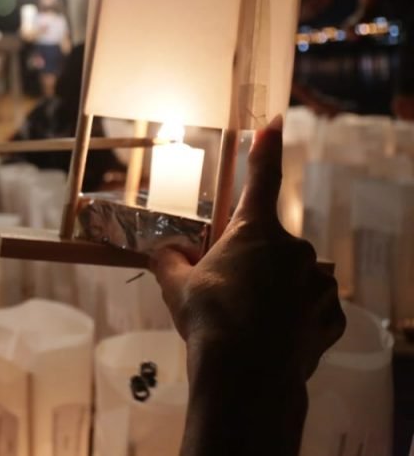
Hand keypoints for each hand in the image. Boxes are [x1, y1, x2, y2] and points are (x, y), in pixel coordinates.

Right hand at [150, 117, 344, 383]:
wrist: (247, 375)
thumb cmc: (209, 320)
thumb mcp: (175, 284)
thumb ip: (171, 260)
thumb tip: (165, 252)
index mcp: (255, 231)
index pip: (261, 177)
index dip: (266, 147)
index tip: (275, 121)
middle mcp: (294, 249)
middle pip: (269, 245)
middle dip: (250, 262)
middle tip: (225, 292)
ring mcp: (317, 284)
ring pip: (292, 279)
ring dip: (274, 291)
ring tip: (246, 322)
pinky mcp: (331, 317)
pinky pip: (310, 310)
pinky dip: (293, 318)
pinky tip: (272, 336)